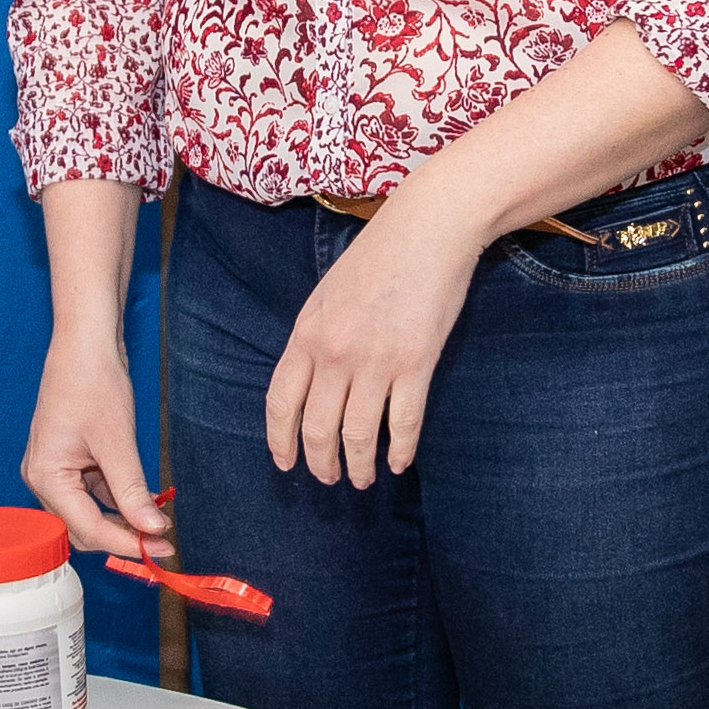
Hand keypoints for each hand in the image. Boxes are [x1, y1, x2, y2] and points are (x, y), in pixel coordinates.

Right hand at [24, 333, 172, 562]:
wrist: (85, 344)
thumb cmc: (92, 383)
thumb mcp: (118, 443)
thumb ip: (132, 492)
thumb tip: (152, 529)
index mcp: (46, 476)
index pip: (87, 528)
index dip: (125, 543)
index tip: (160, 549)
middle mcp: (43, 478)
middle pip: (82, 528)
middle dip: (121, 537)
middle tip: (161, 543)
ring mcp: (54, 469)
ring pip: (88, 513)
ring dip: (121, 521)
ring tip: (156, 525)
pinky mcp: (68, 460)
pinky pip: (91, 493)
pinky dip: (116, 500)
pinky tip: (143, 502)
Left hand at [268, 206, 476, 487]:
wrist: (428, 229)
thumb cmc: (378, 257)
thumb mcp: (326, 295)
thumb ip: (314, 339)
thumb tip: (308, 382)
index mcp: (307, 334)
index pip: (280, 402)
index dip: (280, 440)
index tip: (286, 463)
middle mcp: (335, 353)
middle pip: (317, 428)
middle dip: (320, 463)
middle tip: (328, 479)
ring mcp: (375, 360)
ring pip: (358, 435)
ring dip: (359, 466)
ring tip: (363, 480)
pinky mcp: (416, 363)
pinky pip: (404, 423)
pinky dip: (400, 451)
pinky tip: (399, 464)